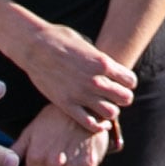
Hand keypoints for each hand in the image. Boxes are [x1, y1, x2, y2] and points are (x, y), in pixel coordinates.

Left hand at [12, 103, 114, 165]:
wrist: (84, 107)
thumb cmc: (54, 118)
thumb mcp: (31, 132)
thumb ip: (15, 152)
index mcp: (36, 157)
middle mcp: (53, 163)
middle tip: (56, 150)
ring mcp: (72, 165)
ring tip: (69, 147)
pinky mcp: (89, 164)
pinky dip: (81, 165)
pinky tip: (80, 149)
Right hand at [18, 21, 134, 131]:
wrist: (34, 45)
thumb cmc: (61, 40)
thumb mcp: (88, 46)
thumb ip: (101, 61)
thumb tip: (111, 71)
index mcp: (103, 63)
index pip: (130, 81)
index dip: (128, 83)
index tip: (122, 83)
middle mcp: (95, 80)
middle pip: (125, 98)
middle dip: (123, 98)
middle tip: (115, 96)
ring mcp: (81, 94)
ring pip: (111, 113)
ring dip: (111, 111)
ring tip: (104, 106)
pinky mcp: (66, 105)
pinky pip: (90, 123)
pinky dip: (97, 125)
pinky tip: (96, 120)